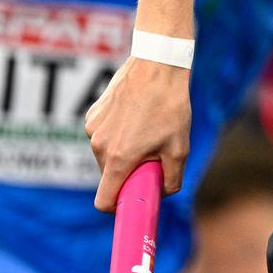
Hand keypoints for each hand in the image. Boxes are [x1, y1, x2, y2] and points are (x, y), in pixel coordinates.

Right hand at [86, 56, 191, 210]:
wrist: (157, 65)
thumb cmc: (170, 106)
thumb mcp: (180, 148)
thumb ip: (171, 179)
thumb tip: (162, 192)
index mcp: (118, 158)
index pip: (104, 201)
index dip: (117, 207)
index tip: (132, 200)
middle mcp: (99, 146)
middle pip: (109, 175)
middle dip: (128, 173)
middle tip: (152, 156)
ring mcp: (93, 128)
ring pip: (107, 154)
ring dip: (123, 151)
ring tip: (147, 129)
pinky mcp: (93, 114)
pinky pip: (104, 135)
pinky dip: (118, 133)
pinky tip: (137, 115)